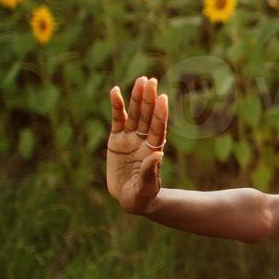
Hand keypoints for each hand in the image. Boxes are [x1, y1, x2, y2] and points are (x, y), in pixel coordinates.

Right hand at [107, 75, 168, 214]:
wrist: (130, 198)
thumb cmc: (142, 195)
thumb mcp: (146, 187)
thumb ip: (150, 171)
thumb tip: (158, 154)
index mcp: (153, 150)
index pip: (158, 128)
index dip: (160, 114)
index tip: (163, 98)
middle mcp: (143, 140)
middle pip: (147, 116)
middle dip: (149, 99)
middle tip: (151, 80)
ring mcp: (131, 138)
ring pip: (134, 114)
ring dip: (137, 97)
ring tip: (141, 80)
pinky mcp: (117, 139)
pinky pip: (117, 119)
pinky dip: (116, 105)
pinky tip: (116, 90)